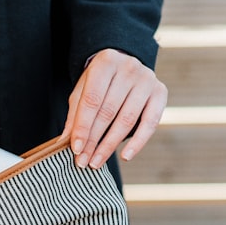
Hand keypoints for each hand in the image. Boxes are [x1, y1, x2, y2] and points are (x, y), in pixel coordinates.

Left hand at [64, 48, 167, 168]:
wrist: (125, 63)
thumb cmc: (99, 82)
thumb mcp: (83, 90)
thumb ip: (75, 114)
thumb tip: (65, 142)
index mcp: (106, 62)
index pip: (91, 100)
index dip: (82, 127)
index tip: (75, 149)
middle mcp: (129, 68)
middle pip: (108, 112)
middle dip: (93, 140)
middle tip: (83, 161)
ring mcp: (147, 79)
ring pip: (127, 119)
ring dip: (110, 145)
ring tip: (96, 162)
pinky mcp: (160, 92)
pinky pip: (150, 123)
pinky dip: (138, 142)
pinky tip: (125, 156)